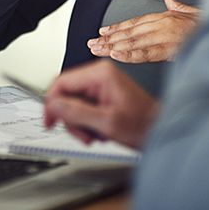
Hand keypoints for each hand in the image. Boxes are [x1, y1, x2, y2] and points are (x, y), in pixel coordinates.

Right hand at [44, 61, 158, 148]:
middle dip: (71, 119)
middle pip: (66, 95)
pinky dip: (86, 124)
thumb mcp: (107, 122)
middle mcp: (99, 75)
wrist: (159, 131)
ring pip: (72, 105)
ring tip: (95, 135)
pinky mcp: (102, 96)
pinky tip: (99, 131)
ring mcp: (101, 85)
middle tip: (84, 134)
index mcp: (100, 74)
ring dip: (80, 125)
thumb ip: (78, 113)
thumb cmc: (142, 124)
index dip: (51, 103)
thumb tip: (54, 105)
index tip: (49, 121)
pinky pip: (82, 109)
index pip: (62, 82)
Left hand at [87, 0, 199, 62]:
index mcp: (165, 18)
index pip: (135, 23)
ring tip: (97, 49)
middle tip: (92, 43)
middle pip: (130, 32)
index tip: (103, 31)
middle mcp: (161, 25)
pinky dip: (130, 54)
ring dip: (113, 46)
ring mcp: (164, 37)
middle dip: (109, 38)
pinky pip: (146, 53)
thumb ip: (178, 6)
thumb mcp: (192, 11)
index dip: (118, 27)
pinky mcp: (170, 49)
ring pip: (133, 42)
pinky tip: (116, 55)